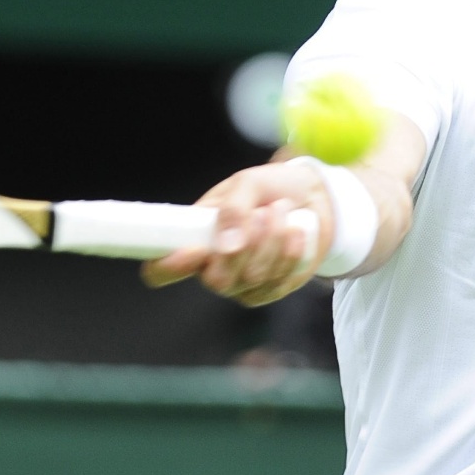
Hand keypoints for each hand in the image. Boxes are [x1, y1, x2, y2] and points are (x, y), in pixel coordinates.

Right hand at [141, 162, 329, 306]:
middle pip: (217, 281)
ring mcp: (241, 283)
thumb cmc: (270, 188)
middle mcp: (213, 266)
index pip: (161, 269)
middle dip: (247, 245)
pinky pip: (278, 282)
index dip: (169, 267)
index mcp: (194, 238)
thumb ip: (233, 209)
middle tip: (261, 213)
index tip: (196, 249)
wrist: (313, 196)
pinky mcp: (270, 290)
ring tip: (280, 212)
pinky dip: (290, 252)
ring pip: (253, 278)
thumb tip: (226, 245)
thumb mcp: (248, 184)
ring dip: (273, 240)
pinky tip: (295, 231)